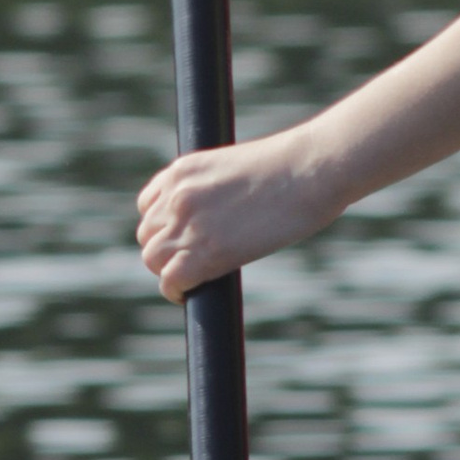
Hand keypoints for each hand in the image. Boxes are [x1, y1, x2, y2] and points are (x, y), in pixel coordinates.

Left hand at [136, 130, 338, 299]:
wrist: (311, 169)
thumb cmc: (293, 166)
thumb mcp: (237, 168)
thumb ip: (217, 190)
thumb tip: (221, 219)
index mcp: (183, 169)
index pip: (148, 206)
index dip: (163, 227)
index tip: (180, 238)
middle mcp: (177, 195)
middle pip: (148, 235)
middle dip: (165, 250)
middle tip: (190, 262)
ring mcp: (188, 224)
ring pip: (153, 259)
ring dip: (169, 271)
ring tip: (193, 278)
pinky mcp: (205, 252)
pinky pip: (171, 280)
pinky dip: (176, 290)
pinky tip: (190, 293)